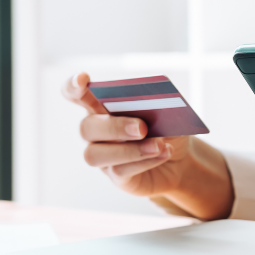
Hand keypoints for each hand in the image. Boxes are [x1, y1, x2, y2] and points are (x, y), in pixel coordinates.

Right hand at [62, 72, 233, 219]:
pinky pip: (120, 170)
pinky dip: (145, 161)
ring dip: (129, 149)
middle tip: (142, 128)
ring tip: (158, 145)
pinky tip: (164, 152)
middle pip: (87, 127)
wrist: (180, 159)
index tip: (83, 79)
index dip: (73, 86)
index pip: (75, 93)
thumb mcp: (165, 111)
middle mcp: (96, 131)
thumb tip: (150, 101)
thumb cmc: (166, 128)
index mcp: (101, 106)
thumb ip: (152, 103)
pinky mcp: (115, 176)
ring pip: (96, 154)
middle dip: (114, 127)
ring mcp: (103, 156)